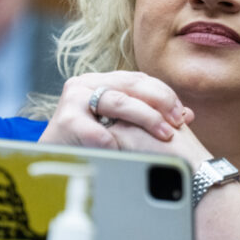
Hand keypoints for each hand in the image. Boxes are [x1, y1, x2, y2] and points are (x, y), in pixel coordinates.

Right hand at [39, 72, 209, 167]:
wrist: (51, 160)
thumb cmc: (91, 143)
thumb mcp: (122, 124)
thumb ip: (151, 115)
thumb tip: (188, 115)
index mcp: (103, 80)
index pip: (140, 80)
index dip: (164, 95)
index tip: (183, 114)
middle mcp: (88, 83)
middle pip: (132, 86)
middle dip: (160, 104)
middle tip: (177, 123)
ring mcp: (75, 98)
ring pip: (118, 101)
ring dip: (145, 118)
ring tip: (164, 134)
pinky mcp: (66, 119)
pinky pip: (95, 130)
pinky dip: (113, 139)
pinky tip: (128, 149)